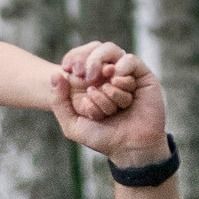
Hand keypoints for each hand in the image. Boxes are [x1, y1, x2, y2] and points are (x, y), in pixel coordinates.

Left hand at [46, 42, 167, 161]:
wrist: (129, 147)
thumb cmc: (102, 138)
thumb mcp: (72, 124)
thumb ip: (58, 101)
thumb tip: (55, 74)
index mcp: (91, 83)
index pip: (80, 57)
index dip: (73, 58)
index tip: (66, 69)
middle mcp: (108, 77)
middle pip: (96, 51)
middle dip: (88, 63)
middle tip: (86, 77)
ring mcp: (125, 75)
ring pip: (112, 57)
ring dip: (105, 75)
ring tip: (104, 90)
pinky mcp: (142, 76)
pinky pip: (129, 61)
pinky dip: (121, 72)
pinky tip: (116, 85)